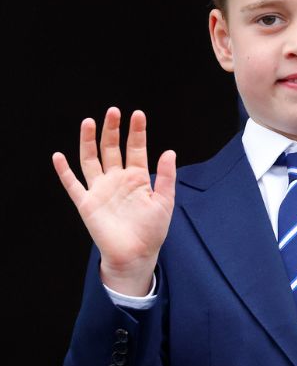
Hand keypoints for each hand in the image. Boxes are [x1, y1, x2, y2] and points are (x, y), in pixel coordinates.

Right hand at [53, 108, 175, 296]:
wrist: (136, 254)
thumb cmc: (152, 230)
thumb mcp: (165, 201)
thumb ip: (166, 176)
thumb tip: (170, 151)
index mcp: (137, 178)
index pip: (136, 148)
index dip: (136, 132)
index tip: (137, 114)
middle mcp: (117, 180)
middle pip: (111, 149)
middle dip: (112, 130)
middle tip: (113, 111)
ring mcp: (100, 190)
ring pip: (91, 160)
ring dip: (89, 142)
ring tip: (89, 122)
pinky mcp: (87, 203)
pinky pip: (72, 184)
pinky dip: (64, 171)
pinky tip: (58, 156)